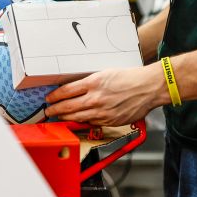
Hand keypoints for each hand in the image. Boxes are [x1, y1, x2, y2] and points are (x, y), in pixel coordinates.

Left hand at [43, 65, 165, 125]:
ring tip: (58, 117)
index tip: (49, 98)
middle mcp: (95, 98)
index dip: (55, 96)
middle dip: (54, 109)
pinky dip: (82, 121)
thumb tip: (77, 89)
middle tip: (48, 111)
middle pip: (67, 106)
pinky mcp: (109, 120)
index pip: (66, 91)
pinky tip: (77, 120)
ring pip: (77, 117)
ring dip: (65, 117)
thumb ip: (91, 82)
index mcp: (93, 82)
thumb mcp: (106, 73)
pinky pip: (91, 122)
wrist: (149, 88)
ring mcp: (102, 111)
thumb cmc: (131, 78)